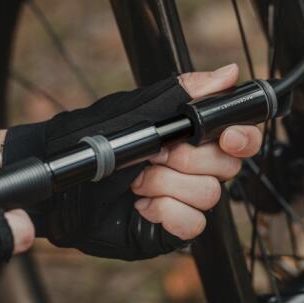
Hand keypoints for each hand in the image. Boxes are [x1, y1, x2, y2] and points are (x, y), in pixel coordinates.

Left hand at [2, 63, 262, 259]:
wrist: (60, 180)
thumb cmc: (94, 138)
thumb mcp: (141, 108)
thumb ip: (186, 92)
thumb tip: (229, 74)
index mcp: (193, 137)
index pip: (240, 137)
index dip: (243, 137)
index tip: (227, 136)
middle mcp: (195, 168)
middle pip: (228, 167)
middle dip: (189, 159)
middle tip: (156, 155)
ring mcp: (185, 198)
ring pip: (210, 195)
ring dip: (167, 184)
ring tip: (137, 180)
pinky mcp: (172, 229)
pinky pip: (194, 224)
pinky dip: (166, 212)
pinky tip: (141, 205)